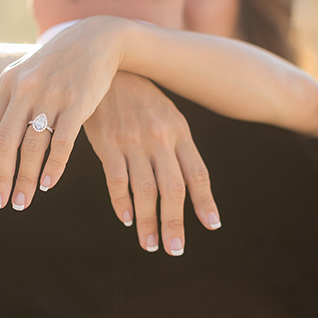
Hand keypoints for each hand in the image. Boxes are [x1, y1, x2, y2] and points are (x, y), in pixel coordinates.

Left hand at [0, 16, 122, 210]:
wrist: (96, 38)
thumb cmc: (57, 63)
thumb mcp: (25, 73)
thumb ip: (7, 102)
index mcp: (8, 83)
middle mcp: (25, 89)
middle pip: (4, 141)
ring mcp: (51, 96)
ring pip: (31, 146)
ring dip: (24, 178)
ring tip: (22, 202)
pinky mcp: (78, 103)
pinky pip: (62, 142)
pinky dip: (53, 166)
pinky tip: (47, 184)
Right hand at [85, 73, 221, 254]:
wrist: (106, 68)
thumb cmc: (137, 95)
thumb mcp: (165, 113)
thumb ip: (175, 144)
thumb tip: (186, 180)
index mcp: (178, 131)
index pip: (197, 173)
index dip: (205, 201)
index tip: (212, 226)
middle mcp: (159, 139)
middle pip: (173, 189)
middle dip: (175, 222)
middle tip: (175, 249)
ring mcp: (133, 141)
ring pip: (145, 190)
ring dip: (148, 221)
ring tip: (150, 245)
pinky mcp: (107, 143)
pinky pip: (116, 179)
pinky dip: (122, 202)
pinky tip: (126, 219)